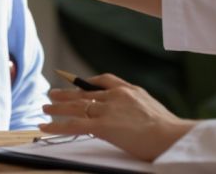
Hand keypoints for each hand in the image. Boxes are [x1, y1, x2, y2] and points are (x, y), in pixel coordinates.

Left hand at [38, 73, 196, 161]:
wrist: (171, 135)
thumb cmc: (167, 128)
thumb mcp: (151, 108)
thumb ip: (136, 106)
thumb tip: (129, 113)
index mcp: (128, 90)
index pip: (103, 81)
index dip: (87, 81)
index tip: (77, 83)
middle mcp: (115, 96)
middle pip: (84, 93)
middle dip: (67, 94)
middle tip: (53, 93)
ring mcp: (108, 110)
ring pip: (76, 107)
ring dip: (57, 107)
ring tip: (45, 108)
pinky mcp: (102, 126)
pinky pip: (74, 125)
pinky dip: (57, 125)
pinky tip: (44, 126)